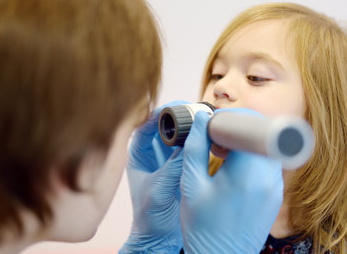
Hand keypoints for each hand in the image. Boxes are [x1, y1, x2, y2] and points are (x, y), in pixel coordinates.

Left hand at [120, 101, 187, 253]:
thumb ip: (172, 168)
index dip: (157, 115)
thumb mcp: (159, 190)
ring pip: (178, 134)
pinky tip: (207, 137)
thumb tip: (189, 146)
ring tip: (202, 120)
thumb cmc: (149, 217)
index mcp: (138, 156)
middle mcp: (153, 153)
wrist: (160, 238)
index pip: (144, 126)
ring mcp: (168, 159)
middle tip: (193, 110)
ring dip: (189, 127)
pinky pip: (190, 148)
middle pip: (163, 125)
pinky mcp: (182, 166)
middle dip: (177, 115)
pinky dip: (197, 141)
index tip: (173, 108)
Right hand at [180, 109, 283, 252]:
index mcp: (246, 173)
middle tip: (217, 142)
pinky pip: (268, 165)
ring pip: (265, 149)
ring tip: (224, 158)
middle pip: (261, 134)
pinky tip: (234, 173)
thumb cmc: (202, 227)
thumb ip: (195, 147)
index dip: (232, 118)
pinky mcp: (276, 196)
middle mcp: (268, 178)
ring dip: (246, 145)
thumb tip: (201, 118)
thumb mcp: (191, 185)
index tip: (215, 126)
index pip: (250, 126)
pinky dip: (252, 160)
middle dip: (238, 129)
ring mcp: (276, 188)